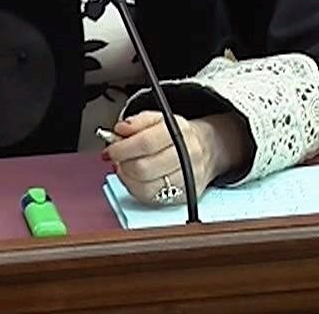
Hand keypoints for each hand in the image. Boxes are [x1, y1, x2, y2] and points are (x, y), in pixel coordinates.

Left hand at [105, 111, 251, 204]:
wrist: (207, 150)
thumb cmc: (178, 136)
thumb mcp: (160, 119)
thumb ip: (138, 121)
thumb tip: (120, 129)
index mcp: (179, 132)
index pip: (146, 143)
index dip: (122, 148)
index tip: (111, 150)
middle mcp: (186, 155)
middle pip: (144, 167)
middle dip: (123, 164)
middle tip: (117, 159)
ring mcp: (187, 177)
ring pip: (146, 187)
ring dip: (128, 178)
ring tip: (127, 168)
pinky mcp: (184, 195)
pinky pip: (151, 198)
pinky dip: (136, 189)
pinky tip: (136, 179)